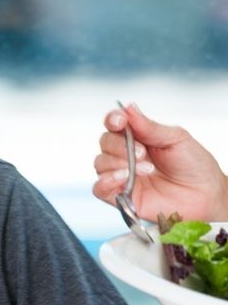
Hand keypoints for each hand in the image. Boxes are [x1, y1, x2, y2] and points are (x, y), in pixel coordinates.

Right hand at [93, 103, 227, 221]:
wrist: (204, 194)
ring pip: (100, 163)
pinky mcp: (119, 196)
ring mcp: (121, 175)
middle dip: (120, 146)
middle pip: (105, 142)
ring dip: (118, 164)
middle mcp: (125, 154)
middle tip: (143, 153)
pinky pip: (99, 188)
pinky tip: (123, 178)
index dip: (113, 119)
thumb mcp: (176, 138)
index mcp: (138, 137)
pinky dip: (106, 181)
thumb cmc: (194, 165)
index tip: (120, 121)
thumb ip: (150, 127)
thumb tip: (129, 108)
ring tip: (145, 170)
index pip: (115, 123)